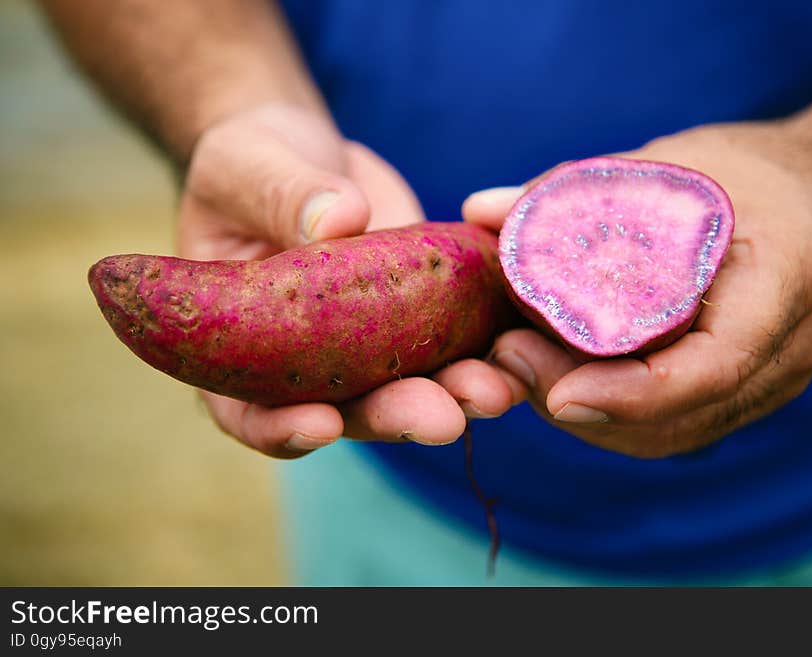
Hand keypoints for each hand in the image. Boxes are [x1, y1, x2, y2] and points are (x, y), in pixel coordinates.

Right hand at [179, 103, 514, 457]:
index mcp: (241, 345)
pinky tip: (520, 345)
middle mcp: (307, 361)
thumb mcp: (248, 167)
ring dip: (454, 396)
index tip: (322, 423)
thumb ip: (284, 195)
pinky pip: (453, 339)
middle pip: (346, 411)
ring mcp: (367, 345)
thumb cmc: (251, 163)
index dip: (279, 429)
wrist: (307, 155)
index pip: (245, 411)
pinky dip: (486, 347)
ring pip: (409, 388)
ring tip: (496, 390)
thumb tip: (341, 219)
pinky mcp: (419, 314)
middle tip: (442, 417)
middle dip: (395, 417)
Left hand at [463, 123, 811, 456]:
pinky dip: (612, 411)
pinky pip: (675, 424)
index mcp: (784, 281)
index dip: (630, 393)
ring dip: (587, 414)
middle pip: (677, 416)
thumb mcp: (671, 164)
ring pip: (669, 434)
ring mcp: (771, 381)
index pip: (713, 366)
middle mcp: (788, 350)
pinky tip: (560, 375)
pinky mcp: (745, 392)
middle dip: (582, 402)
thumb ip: (578, 189)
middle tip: (508, 357)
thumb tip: (479, 211)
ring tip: (521, 365)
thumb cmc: (752, 173)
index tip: (558, 391)